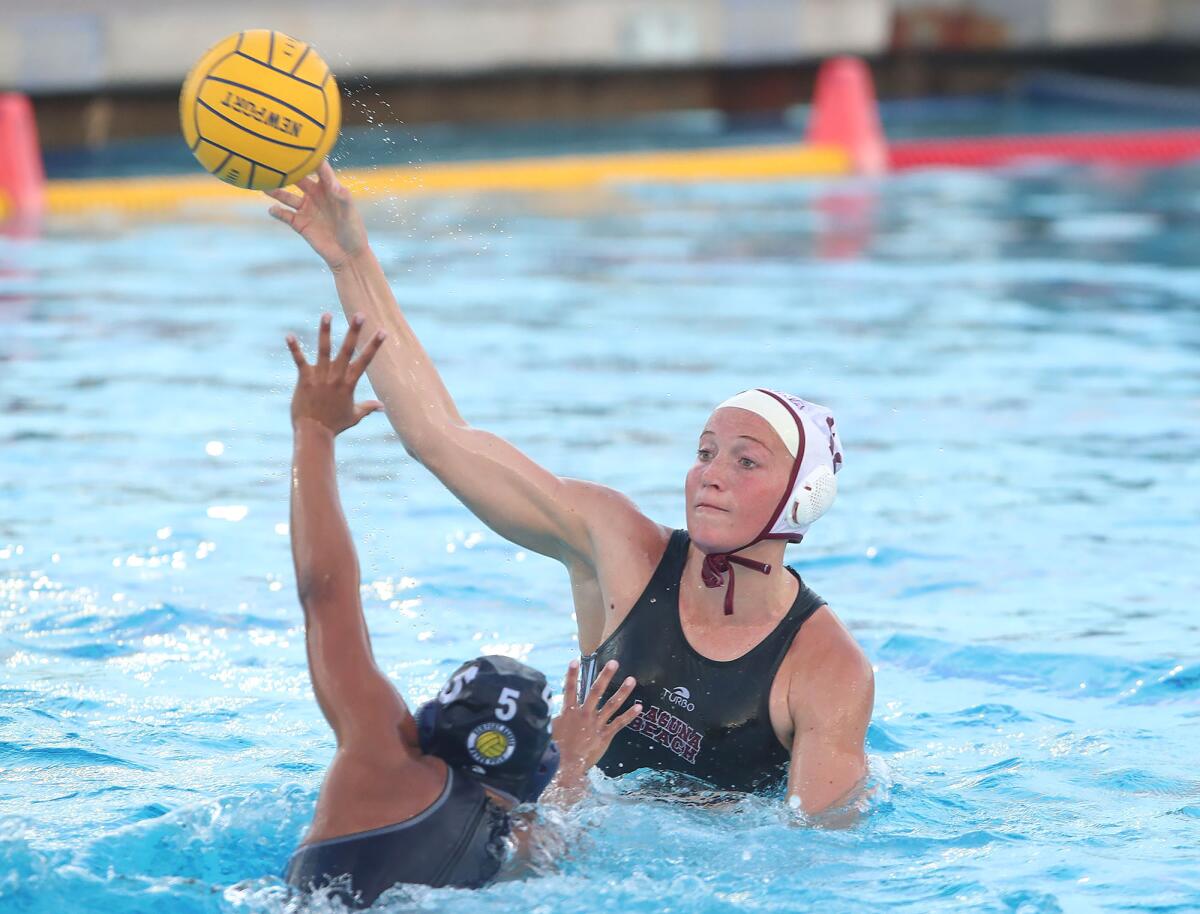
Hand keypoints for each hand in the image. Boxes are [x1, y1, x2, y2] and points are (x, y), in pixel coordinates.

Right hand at [265, 161, 367, 270]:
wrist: (348, 256)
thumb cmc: (354, 231)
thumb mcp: (350, 212)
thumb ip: (342, 197)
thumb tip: (333, 185)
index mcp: (329, 188)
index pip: (319, 169)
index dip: (311, 158)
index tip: (301, 149)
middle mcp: (315, 196)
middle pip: (298, 179)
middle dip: (287, 170)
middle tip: (273, 160)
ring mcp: (306, 209)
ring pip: (286, 196)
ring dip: (275, 190)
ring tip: (263, 183)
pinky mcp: (300, 224)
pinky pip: (284, 215)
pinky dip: (277, 212)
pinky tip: (272, 209)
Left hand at [287, 312, 385, 434]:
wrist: (314, 433)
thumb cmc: (335, 425)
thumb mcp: (354, 416)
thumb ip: (368, 407)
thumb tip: (382, 407)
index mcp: (349, 384)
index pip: (365, 361)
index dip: (374, 345)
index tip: (383, 331)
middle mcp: (336, 377)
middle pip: (347, 350)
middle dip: (354, 331)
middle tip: (360, 314)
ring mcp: (320, 377)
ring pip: (324, 350)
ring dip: (325, 331)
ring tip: (327, 314)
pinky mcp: (305, 379)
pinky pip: (299, 360)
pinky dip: (294, 348)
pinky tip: (289, 335)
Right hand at [549, 659, 640, 798]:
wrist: (565, 768)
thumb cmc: (554, 750)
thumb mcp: (549, 731)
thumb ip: (553, 718)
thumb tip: (544, 708)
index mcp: (569, 712)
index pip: (570, 689)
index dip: (572, 675)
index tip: (575, 661)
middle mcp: (584, 715)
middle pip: (596, 691)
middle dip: (605, 676)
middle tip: (614, 662)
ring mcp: (596, 725)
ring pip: (611, 704)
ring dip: (622, 692)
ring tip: (632, 680)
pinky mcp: (604, 736)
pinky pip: (619, 723)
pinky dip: (629, 715)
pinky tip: (639, 707)